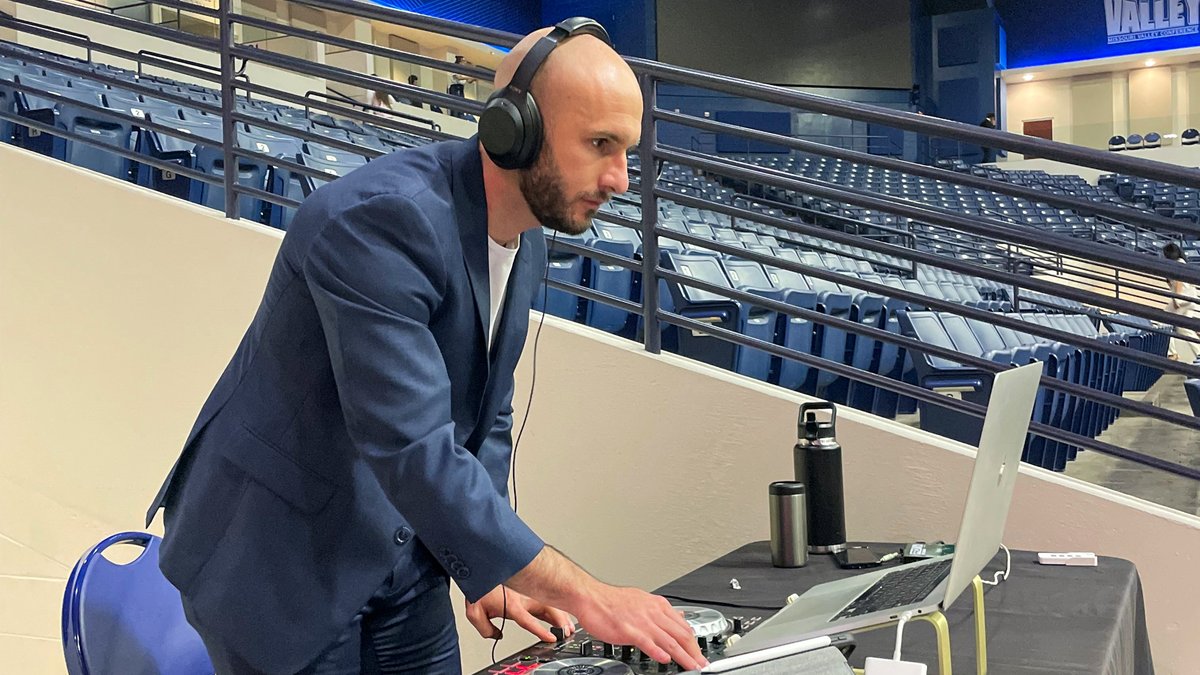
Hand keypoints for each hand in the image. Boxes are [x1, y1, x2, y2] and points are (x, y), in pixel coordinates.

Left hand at [465, 586, 574, 642]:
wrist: (478, 566)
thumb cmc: (478, 585)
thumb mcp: (474, 612)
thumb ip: (486, 629)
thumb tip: (497, 635)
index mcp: (511, 604)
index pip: (528, 620)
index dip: (540, 630)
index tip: (551, 638)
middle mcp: (522, 597)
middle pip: (547, 609)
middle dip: (560, 621)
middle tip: (567, 632)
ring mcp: (526, 593)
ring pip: (550, 603)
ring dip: (561, 615)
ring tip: (569, 627)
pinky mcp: (527, 590)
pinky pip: (546, 600)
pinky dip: (556, 608)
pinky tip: (562, 615)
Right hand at [573, 583, 707, 669]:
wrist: (590, 596)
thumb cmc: (612, 600)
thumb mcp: (643, 600)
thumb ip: (661, 610)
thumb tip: (678, 616)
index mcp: (657, 605)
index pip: (683, 625)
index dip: (695, 640)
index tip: (699, 651)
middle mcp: (653, 613)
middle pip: (681, 634)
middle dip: (694, 651)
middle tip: (702, 663)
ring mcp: (642, 622)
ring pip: (669, 641)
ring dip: (684, 656)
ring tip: (692, 666)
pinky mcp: (629, 631)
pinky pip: (648, 643)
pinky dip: (659, 652)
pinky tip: (666, 660)